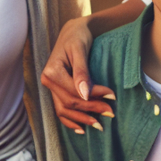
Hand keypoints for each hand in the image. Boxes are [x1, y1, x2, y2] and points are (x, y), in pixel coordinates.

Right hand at [40, 15, 115, 131]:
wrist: (72, 31)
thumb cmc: (78, 37)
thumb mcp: (80, 50)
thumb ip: (82, 72)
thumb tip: (85, 94)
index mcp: (52, 72)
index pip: (74, 92)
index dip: (93, 97)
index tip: (112, 96)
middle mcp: (47, 81)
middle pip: (69, 103)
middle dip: (91, 110)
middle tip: (110, 113)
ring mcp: (50, 87)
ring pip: (63, 110)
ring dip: (81, 119)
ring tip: (99, 125)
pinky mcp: (55, 90)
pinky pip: (60, 109)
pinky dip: (70, 120)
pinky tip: (81, 129)